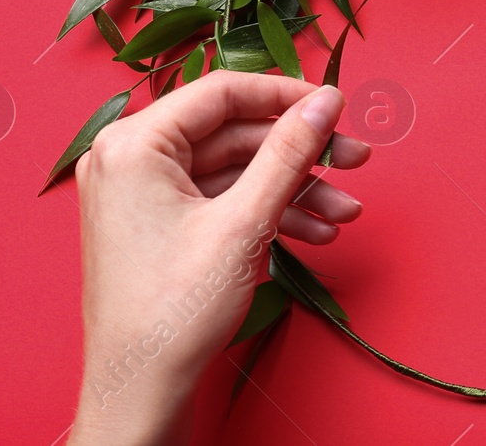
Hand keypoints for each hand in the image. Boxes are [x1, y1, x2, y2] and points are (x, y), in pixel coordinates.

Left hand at [68, 73, 370, 445]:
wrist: (139, 392)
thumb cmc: (171, 314)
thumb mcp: (243, 224)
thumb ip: (288, 154)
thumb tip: (326, 102)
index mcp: (133, 144)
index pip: (223, 92)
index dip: (288, 96)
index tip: (337, 107)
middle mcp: (130, 159)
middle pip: (234, 132)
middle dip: (300, 154)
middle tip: (355, 160)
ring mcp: (143, 193)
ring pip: (235, 170)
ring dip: (294, 188)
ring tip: (344, 212)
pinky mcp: (159, 223)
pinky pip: (222, 200)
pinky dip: (267, 212)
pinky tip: (314, 231)